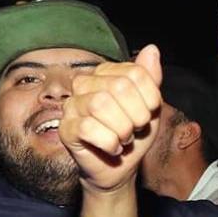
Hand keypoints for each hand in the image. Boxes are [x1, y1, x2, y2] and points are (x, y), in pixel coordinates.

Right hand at [59, 45, 162, 191]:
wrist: (120, 167)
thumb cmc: (134, 134)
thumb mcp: (150, 106)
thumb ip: (151, 78)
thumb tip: (151, 49)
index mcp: (107, 73)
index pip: (135, 73)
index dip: (150, 98)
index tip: (149, 114)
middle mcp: (85, 83)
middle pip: (119, 87)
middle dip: (137, 115)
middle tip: (135, 128)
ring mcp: (72, 105)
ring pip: (101, 104)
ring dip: (123, 129)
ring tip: (124, 138)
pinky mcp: (66, 128)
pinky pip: (89, 128)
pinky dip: (110, 142)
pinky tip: (113, 147)